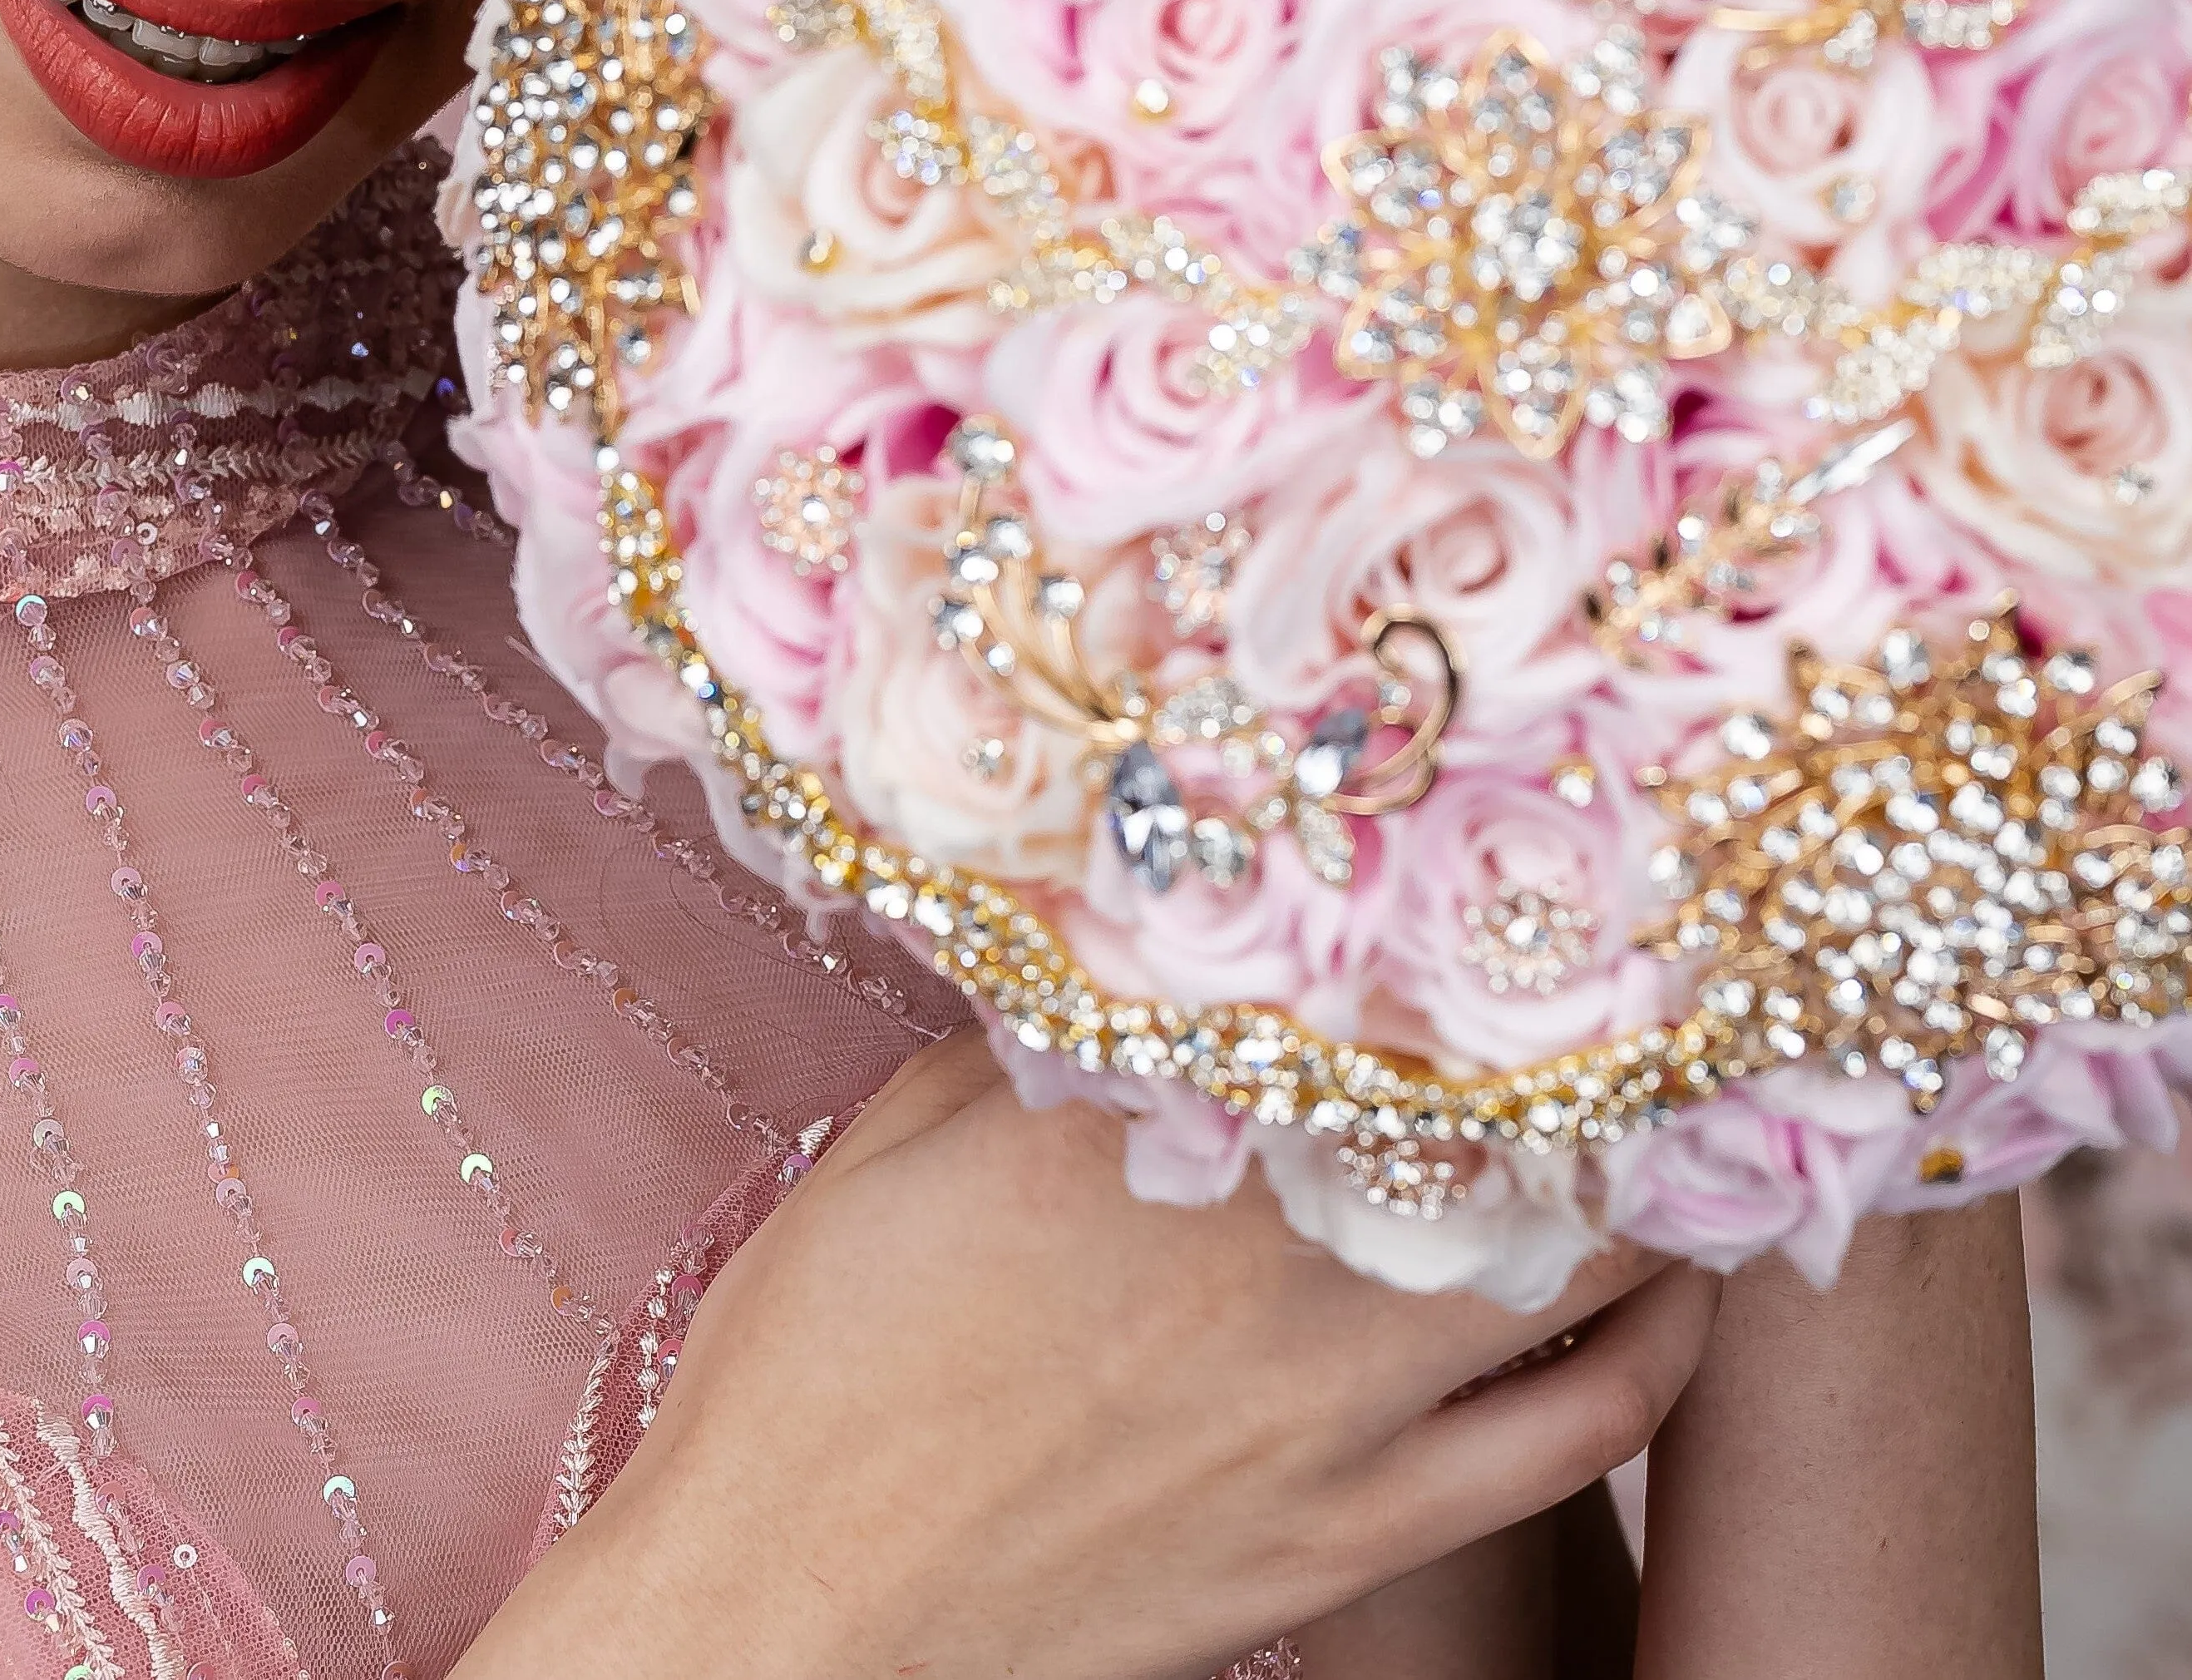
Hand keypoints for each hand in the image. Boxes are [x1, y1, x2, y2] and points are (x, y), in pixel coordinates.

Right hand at [464, 1032, 1720, 1679]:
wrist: (789, 1605)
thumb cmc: (812, 1365)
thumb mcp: (896, 1139)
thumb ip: (1045, 1038)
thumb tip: (1143, 942)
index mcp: (1140, 1128)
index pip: (1363, 990)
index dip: (1467, 925)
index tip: (1526, 871)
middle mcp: (1263, 1256)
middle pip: (1515, 1113)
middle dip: (1600, 1032)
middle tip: (1656, 960)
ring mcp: (1326, 1411)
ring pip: (1586, 1268)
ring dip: (1655, 1178)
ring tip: (1687, 1102)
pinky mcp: (1352, 1540)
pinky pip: (1575, 1440)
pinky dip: (1656, 1356)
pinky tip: (1675, 1296)